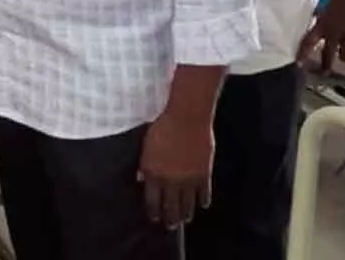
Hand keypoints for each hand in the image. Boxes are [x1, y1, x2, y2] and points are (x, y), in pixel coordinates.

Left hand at [141, 112, 213, 229]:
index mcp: (154, 174)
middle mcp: (171, 181)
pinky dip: (203, 200)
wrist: (187, 118)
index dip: (154, 212)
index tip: (155, 218)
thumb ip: (144, 165)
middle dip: (171, 218)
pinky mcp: (205, 174)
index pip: (153, 200)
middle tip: (171, 226)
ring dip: (186, 214)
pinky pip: (204, 193)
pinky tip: (202, 205)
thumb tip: (140, 178)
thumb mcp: (146, 146)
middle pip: (171, 206)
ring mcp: (189, 179)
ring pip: (188, 203)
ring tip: (185, 220)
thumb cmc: (163, 127)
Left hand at [298, 0, 344, 72]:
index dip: (303, 54)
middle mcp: (334, 32)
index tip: (299, 64)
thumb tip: (316, 20)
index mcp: (322, 25)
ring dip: (343, 56)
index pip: (308, 43)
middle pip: (328, 55)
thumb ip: (321, 18)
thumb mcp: (325, 9)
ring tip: (343, 55)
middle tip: (324, 71)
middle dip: (325, 65)